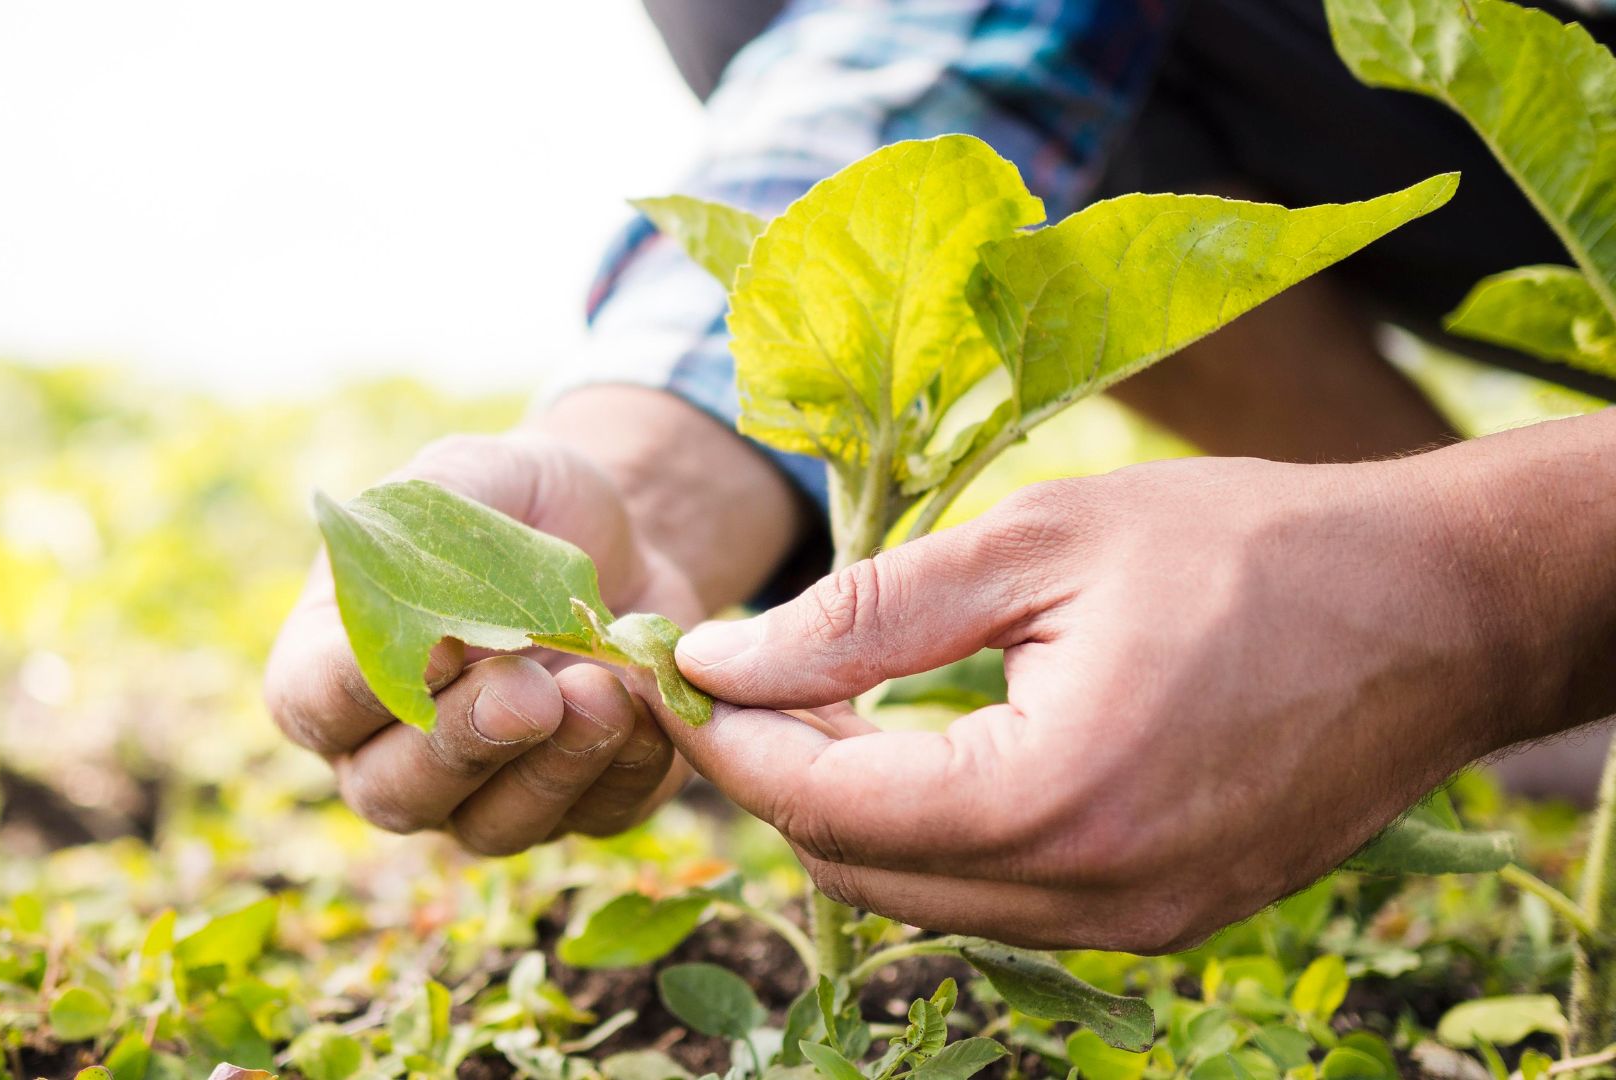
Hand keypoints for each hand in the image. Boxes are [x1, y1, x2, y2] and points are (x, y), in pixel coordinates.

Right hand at [265, 432, 700, 854]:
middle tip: (530, 691)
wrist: (622, 536)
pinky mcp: (577, 806)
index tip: (434, 645)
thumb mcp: (466, 477)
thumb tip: (429, 629)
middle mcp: (392, 751)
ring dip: (551, 769)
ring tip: (602, 693)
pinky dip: (625, 769)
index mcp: (335, 666)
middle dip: (465, 743)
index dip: (360, 689)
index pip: (313, 704)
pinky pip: (593, 817)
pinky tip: (648, 706)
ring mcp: (481, 793)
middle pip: (395, 792)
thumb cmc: (515, 505)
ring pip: (493, 826)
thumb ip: (423, 532)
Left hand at [661, 452, 1545, 952]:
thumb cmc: (1248, 546)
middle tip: (736, 678)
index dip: (729, 737)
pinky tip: (923, 745)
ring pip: (921, 898)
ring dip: (850, 810)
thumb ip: (864, 614)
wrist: (1440, 609)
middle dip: (776, 777)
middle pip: (856, 870)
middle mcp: (1091, 895)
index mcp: (1052, 796)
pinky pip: (999, 901)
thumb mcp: (1038, 544)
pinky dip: (935, 834)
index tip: (675, 670)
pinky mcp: (1164, 920)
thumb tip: (719, 658)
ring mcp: (1134, 926)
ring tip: (820, 700)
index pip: (823, 803)